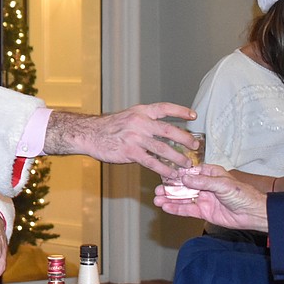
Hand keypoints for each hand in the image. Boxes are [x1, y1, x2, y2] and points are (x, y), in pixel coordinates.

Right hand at [44, 103, 197, 177]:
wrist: (89, 133)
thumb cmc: (107, 127)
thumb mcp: (127, 117)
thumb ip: (144, 122)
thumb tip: (162, 130)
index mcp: (140, 112)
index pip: (165, 108)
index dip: (181, 111)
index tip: (193, 116)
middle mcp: (140, 122)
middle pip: (169, 130)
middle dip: (185, 139)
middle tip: (195, 146)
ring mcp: (135, 138)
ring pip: (163, 149)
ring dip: (178, 158)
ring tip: (187, 165)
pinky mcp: (130, 152)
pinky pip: (152, 162)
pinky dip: (164, 169)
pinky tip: (171, 174)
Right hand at [153, 163, 267, 231]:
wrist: (254, 214)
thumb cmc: (243, 195)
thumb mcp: (223, 184)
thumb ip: (202, 181)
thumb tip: (184, 177)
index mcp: (209, 174)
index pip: (188, 172)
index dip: (176, 174)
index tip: (164, 175)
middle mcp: (204, 185)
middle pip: (182, 186)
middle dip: (169, 188)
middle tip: (157, 190)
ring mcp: (202, 199)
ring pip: (182, 198)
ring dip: (169, 199)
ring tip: (157, 200)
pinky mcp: (203, 212)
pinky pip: (187, 210)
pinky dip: (176, 209)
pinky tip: (166, 208)